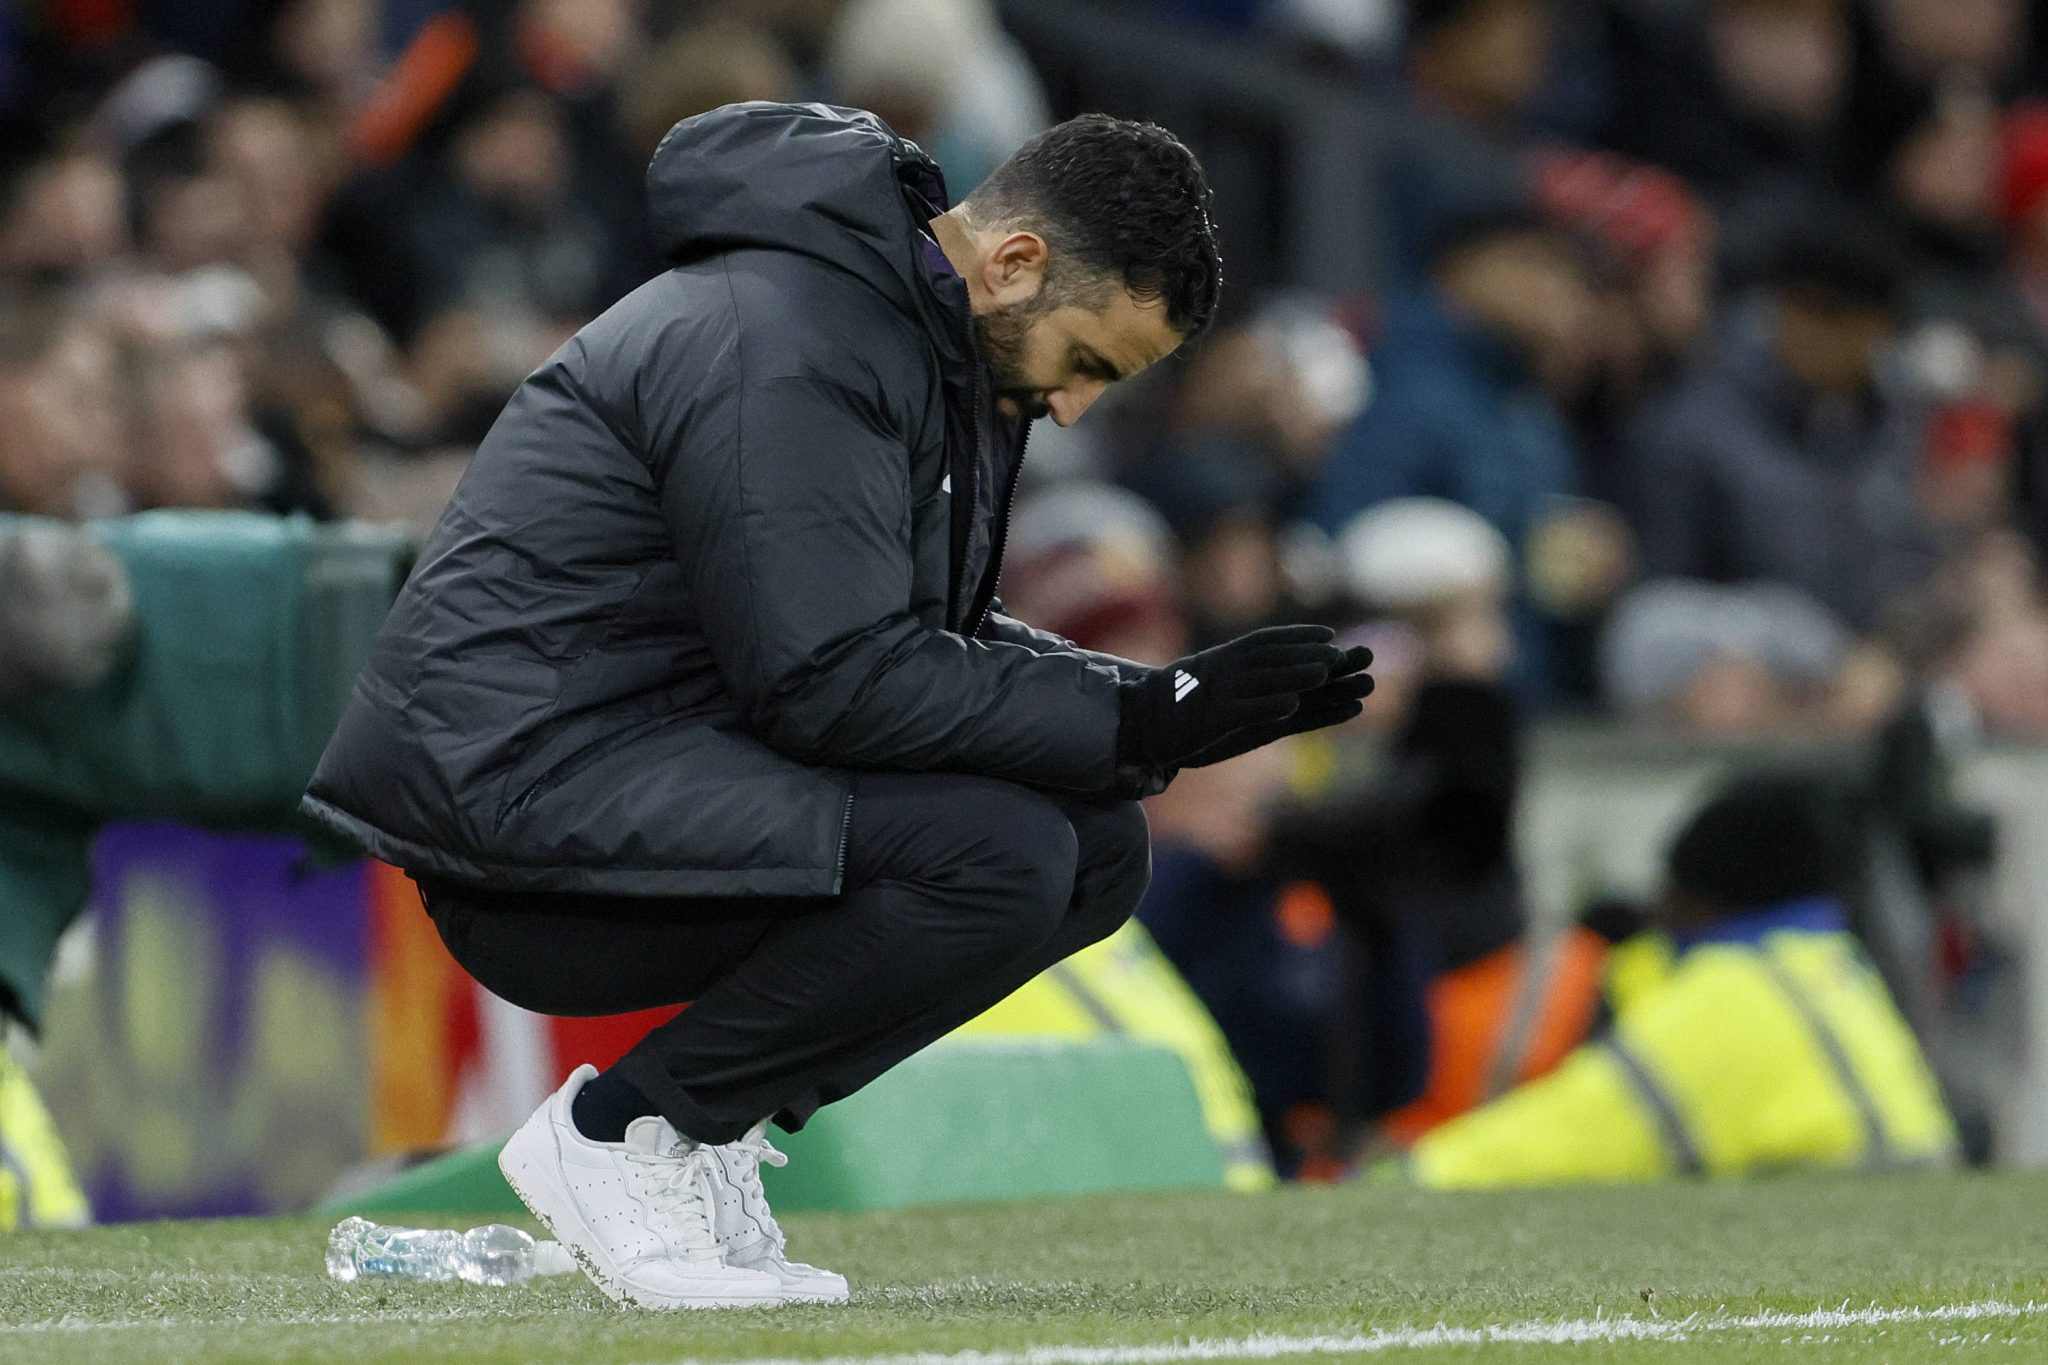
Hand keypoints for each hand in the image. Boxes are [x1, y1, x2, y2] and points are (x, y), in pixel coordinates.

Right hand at [1115, 625, 1341, 770]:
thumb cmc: (1170, 702)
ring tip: (1325, 672)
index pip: (1264, 641)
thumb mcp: (1201, 678)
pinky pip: (1242, 711)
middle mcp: (1220, 671)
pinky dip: (1267, 705)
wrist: (1133, 720)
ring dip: (1295, 674)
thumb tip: (1257, 667)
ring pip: (1261, 680)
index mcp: (1220, 660)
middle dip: (1306, 652)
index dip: (1297, 636)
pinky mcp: (1208, 720)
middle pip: (1270, 657)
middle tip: (1341, 653)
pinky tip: (1292, 705)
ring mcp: (1214, 694)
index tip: (1328, 634)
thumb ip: (1228, 670)